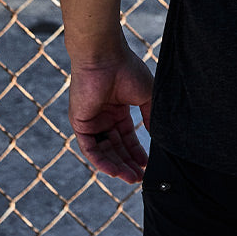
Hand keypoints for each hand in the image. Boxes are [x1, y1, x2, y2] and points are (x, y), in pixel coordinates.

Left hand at [68, 43, 153, 184]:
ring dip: (117, 166)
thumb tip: (157, 136)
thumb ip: (150, 116)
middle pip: (116, 147)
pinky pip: (90, 148)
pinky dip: (102, 161)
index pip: (127, 137)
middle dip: (128, 163)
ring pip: (104, 151)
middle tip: (139, 178)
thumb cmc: (126, 69)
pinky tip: (115, 171)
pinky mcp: (80, 124)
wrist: (105, 57)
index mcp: (117, 109)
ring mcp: (91, 121)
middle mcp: (104, 117)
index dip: (136, 152)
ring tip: (131, 178)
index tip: (147, 164)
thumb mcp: (146, 95)